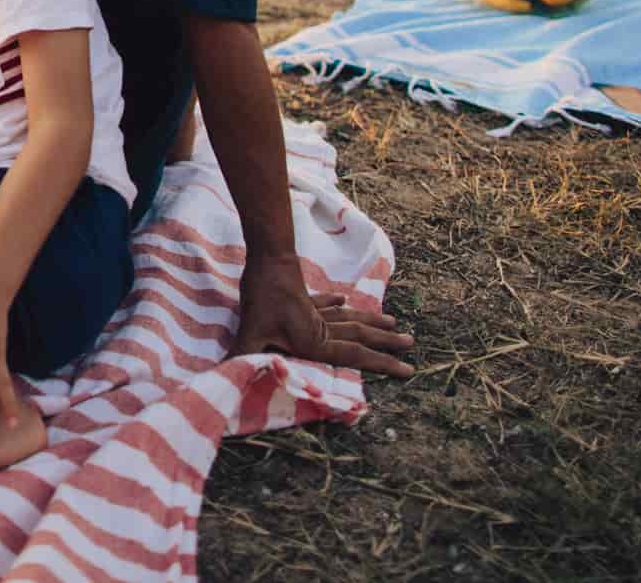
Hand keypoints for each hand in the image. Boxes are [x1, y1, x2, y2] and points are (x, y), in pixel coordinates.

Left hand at [229, 255, 413, 377]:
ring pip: (349, 318)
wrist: (268, 259)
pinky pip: (324, 303)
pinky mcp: (303, 297)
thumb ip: (243, 360)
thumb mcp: (251, 335)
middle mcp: (321, 327)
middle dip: (385, 343)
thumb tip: (229, 380)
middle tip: (411, 344)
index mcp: (316, 342)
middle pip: (360, 336)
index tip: (409, 369)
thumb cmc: (262, 299)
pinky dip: (335, 303)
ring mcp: (314, 310)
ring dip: (370, 321)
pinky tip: (345, 299)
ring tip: (392, 322)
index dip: (383, 365)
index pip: (356, 357)